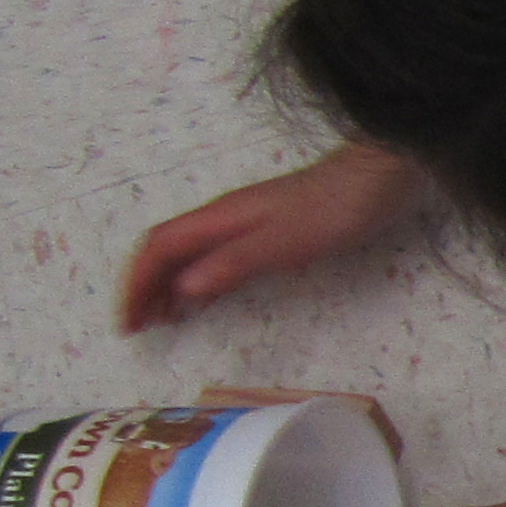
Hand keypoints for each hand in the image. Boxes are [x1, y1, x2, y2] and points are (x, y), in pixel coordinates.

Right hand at [118, 143, 429, 331]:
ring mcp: (245, 223)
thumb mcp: (282, 243)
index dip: (137, 285)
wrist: (377, 179)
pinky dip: (199, 280)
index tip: (128, 323)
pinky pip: (215, 256)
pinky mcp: (268, 231)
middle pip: (167, 250)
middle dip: (144, 287)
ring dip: (168, 285)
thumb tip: (182, 288)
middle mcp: (224, 218)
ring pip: (189, 253)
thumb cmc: (333, 210)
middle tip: (137, 327)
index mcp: (219, 218)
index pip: (159, 249)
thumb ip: (233, 263)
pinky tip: (204, 298)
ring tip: (160, 319)